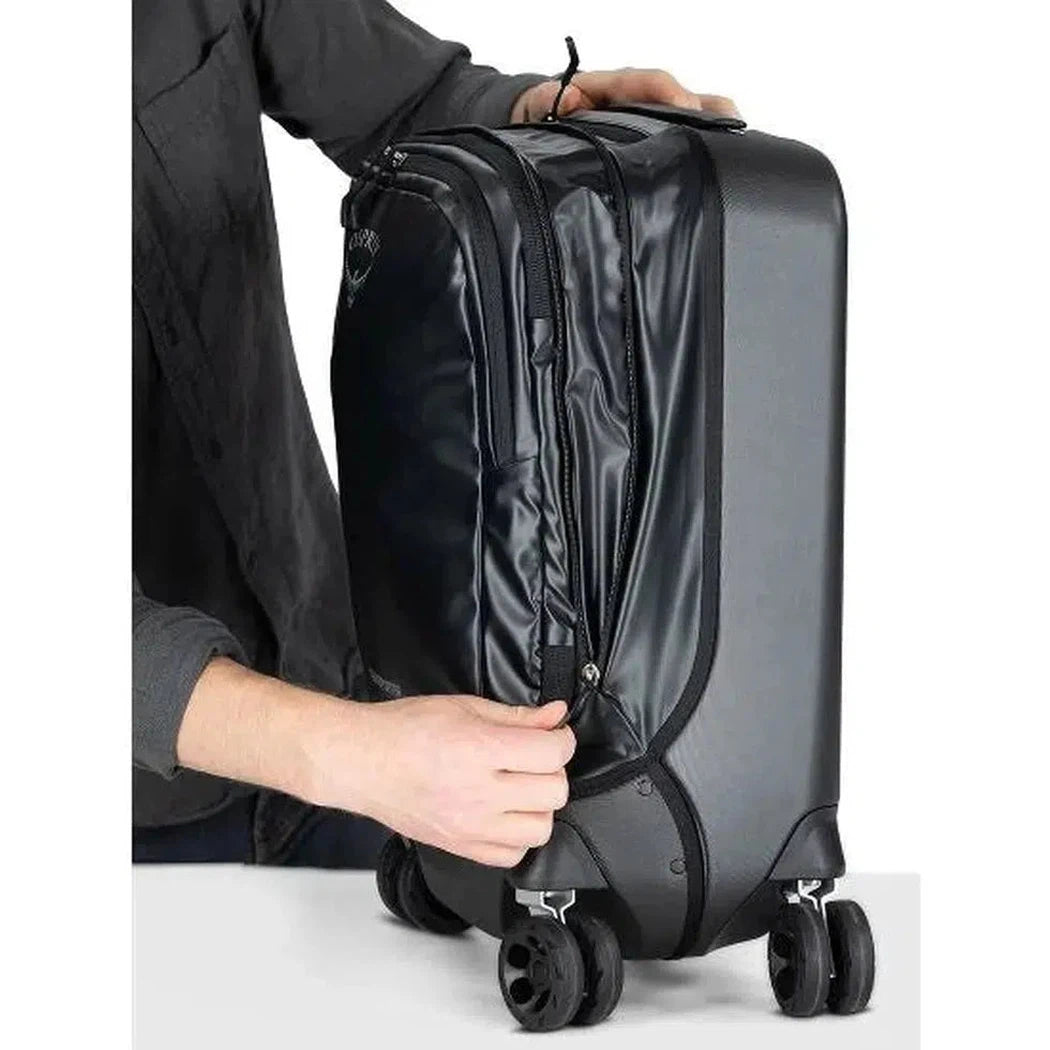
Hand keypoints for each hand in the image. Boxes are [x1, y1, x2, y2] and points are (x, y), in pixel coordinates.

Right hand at [303, 693, 574, 867]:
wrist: (363, 762)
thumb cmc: (404, 730)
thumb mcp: (464, 707)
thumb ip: (516, 716)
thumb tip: (555, 716)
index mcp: (479, 750)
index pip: (552, 754)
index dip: (562, 739)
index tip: (554, 734)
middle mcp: (478, 793)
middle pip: (554, 792)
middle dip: (552, 770)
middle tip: (535, 758)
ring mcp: (470, 826)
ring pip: (540, 829)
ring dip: (539, 806)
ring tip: (521, 787)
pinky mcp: (460, 847)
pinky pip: (512, 855)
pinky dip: (517, 836)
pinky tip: (505, 813)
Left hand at [511, 68, 738, 123]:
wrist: (539, 122)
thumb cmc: (541, 113)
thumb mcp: (535, 106)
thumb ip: (546, 100)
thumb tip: (568, 97)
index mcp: (611, 88)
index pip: (646, 82)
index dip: (668, 92)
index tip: (684, 108)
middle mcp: (636, 98)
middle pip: (680, 95)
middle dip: (706, 108)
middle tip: (729, 126)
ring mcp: (647, 116)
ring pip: (689, 113)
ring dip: (712, 124)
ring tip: (736, 142)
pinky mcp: (652, 136)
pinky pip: (684, 134)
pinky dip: (704, 142)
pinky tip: (719, 161)